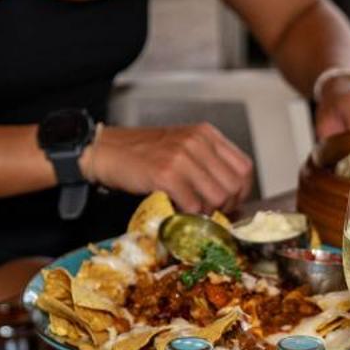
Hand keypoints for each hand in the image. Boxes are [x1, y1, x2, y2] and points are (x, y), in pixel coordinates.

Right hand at [81, 124, 252, 214]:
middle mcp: (197, 142)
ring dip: (206, 212)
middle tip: (209, 212)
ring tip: (191, 211)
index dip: (241, 191)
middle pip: (233, 185)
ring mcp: (182, 157)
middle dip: (225, 206)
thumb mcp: (181, 145)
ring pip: (216, 198)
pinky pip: (192, 205)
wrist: (105, 150)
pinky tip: (176, 209)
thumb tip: (229, 194)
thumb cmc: (142, 152)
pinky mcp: (166, 175)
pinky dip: (188, 215)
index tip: (230, 202)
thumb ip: (206, 161)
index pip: (244, 167)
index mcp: (205, 134)